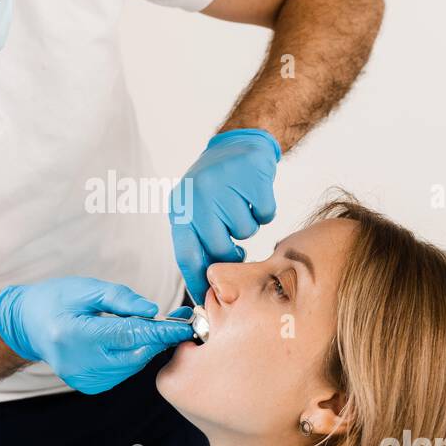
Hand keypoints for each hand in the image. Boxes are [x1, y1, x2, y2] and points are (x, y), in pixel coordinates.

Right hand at [0, 277, 192, 394]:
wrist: (28, 325)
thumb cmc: (56, 300)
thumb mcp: (86, 288)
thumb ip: (120, 299)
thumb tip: (152, 310)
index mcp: (76, 335)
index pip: (128, 335)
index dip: (160, 331)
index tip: (184, 325)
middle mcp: (80, 362)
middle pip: (135, 353)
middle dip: (159, 337)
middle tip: (176, 320)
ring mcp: (84, 378)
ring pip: (133, 364)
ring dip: (147, 346)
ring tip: (151, 326)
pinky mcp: (89, 385)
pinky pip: (123, 371)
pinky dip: (133, 356)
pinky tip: (130, 341)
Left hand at [170, 128, 281, 303]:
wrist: (239, 145)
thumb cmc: (216, 187)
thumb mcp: (196, 210)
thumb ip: (198, 241)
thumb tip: (207, 286)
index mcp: (180, 208)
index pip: (186, 255)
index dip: (198, 281)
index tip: (208, 300)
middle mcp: (197, 195)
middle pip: (220, 248)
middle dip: (231, 253)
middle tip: (236, 244)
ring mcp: (223, 184)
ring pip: (245, 231)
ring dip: (248, 225)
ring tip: (240, 206)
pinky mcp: (251, 177)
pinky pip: (264, 214)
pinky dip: (264, 210)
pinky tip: (253, 196)